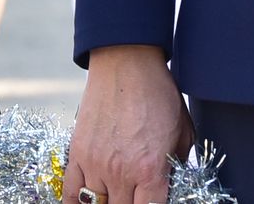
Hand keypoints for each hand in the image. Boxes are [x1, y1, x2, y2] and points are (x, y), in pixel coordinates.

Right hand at [64, 46, 192, 203]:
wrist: (127, 63)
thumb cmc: (158, 94)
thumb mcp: (183, 133)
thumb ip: (178, 167)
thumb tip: (172, 186)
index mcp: (151, 170)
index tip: (154, 201)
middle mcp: (121, 173)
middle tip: (137, 193)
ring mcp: (95, 164)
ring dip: (107, 203)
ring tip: (116, 195)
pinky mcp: (77, 153)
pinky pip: (71, 193)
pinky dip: (77, 203)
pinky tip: (87, 203)